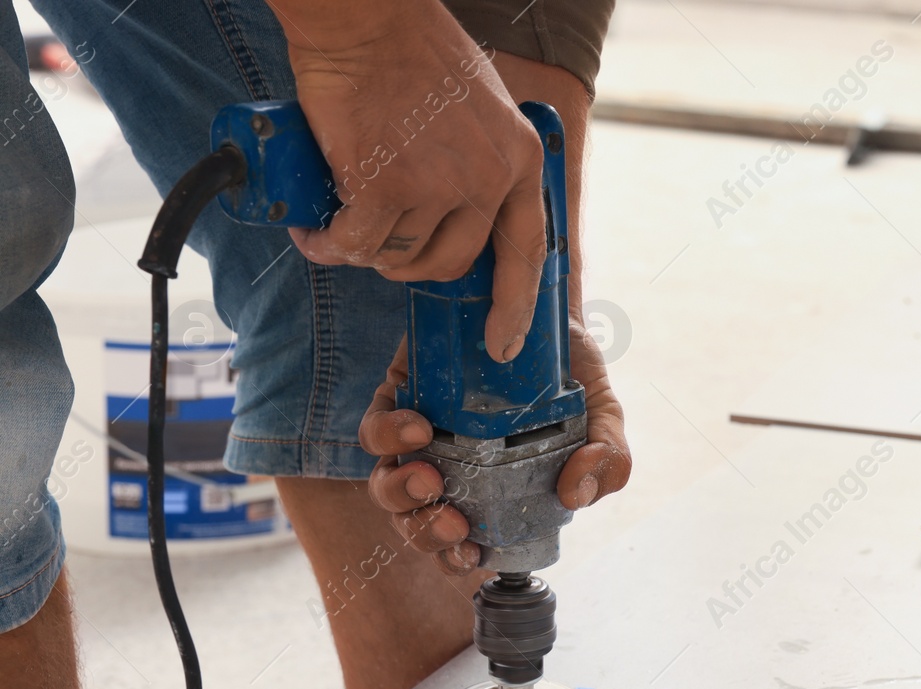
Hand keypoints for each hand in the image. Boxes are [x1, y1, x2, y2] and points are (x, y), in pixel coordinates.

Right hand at [274, 0, 545, 360]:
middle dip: (410, 266)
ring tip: (339, 226)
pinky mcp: (384, 187)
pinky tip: (314, 233)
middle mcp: (487, 179)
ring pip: (398, 254)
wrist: (366, 17)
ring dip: (365, 251)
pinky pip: (355, 242)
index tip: (504, 343)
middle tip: (379, 247)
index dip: (515, 306)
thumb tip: (460, 210)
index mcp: (519, 160)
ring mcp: (437, 186)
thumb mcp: (479, 107)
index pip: (525, 251)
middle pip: (450, 261)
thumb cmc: (414, 50)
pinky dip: (329, 244)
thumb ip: (481, 160)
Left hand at [361, 321, 630, 573]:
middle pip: (416, 523)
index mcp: (493, 488)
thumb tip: (576, 495)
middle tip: (455, 521)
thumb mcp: (602, 413)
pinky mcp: (396, 398)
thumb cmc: (568, 368)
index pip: (462, 543)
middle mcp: (451, 468)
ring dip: (401, 495)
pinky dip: (388, 438)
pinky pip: (373, 433)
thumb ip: (608, 458)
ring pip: (386, 487)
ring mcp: (420, 437)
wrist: (538, 301)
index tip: (473, 550)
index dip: (457, 558)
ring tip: (431, 478)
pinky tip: (420, 426)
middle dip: (427, 533)